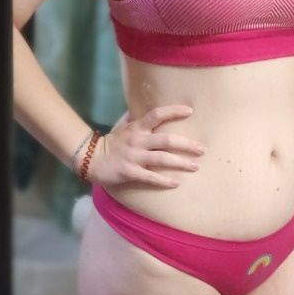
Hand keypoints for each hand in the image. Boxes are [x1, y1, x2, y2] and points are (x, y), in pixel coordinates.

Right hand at [89, 105, 204, 188]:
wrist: (91, 159)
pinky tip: (176, 183)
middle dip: (187, 145)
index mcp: (137, 128)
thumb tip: (161, 115)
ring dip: (181, 163)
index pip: (157, 114)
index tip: (190, 111)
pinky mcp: (129, 172)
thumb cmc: (113, 143)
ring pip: (162, 159)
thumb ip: (142, 124)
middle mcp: (137, 140)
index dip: (173, 111)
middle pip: (166, 140)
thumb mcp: (127, 129)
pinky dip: (164, 181)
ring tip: (196, 166)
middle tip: (202, 149)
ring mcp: (133, 157)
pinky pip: (150, 177)